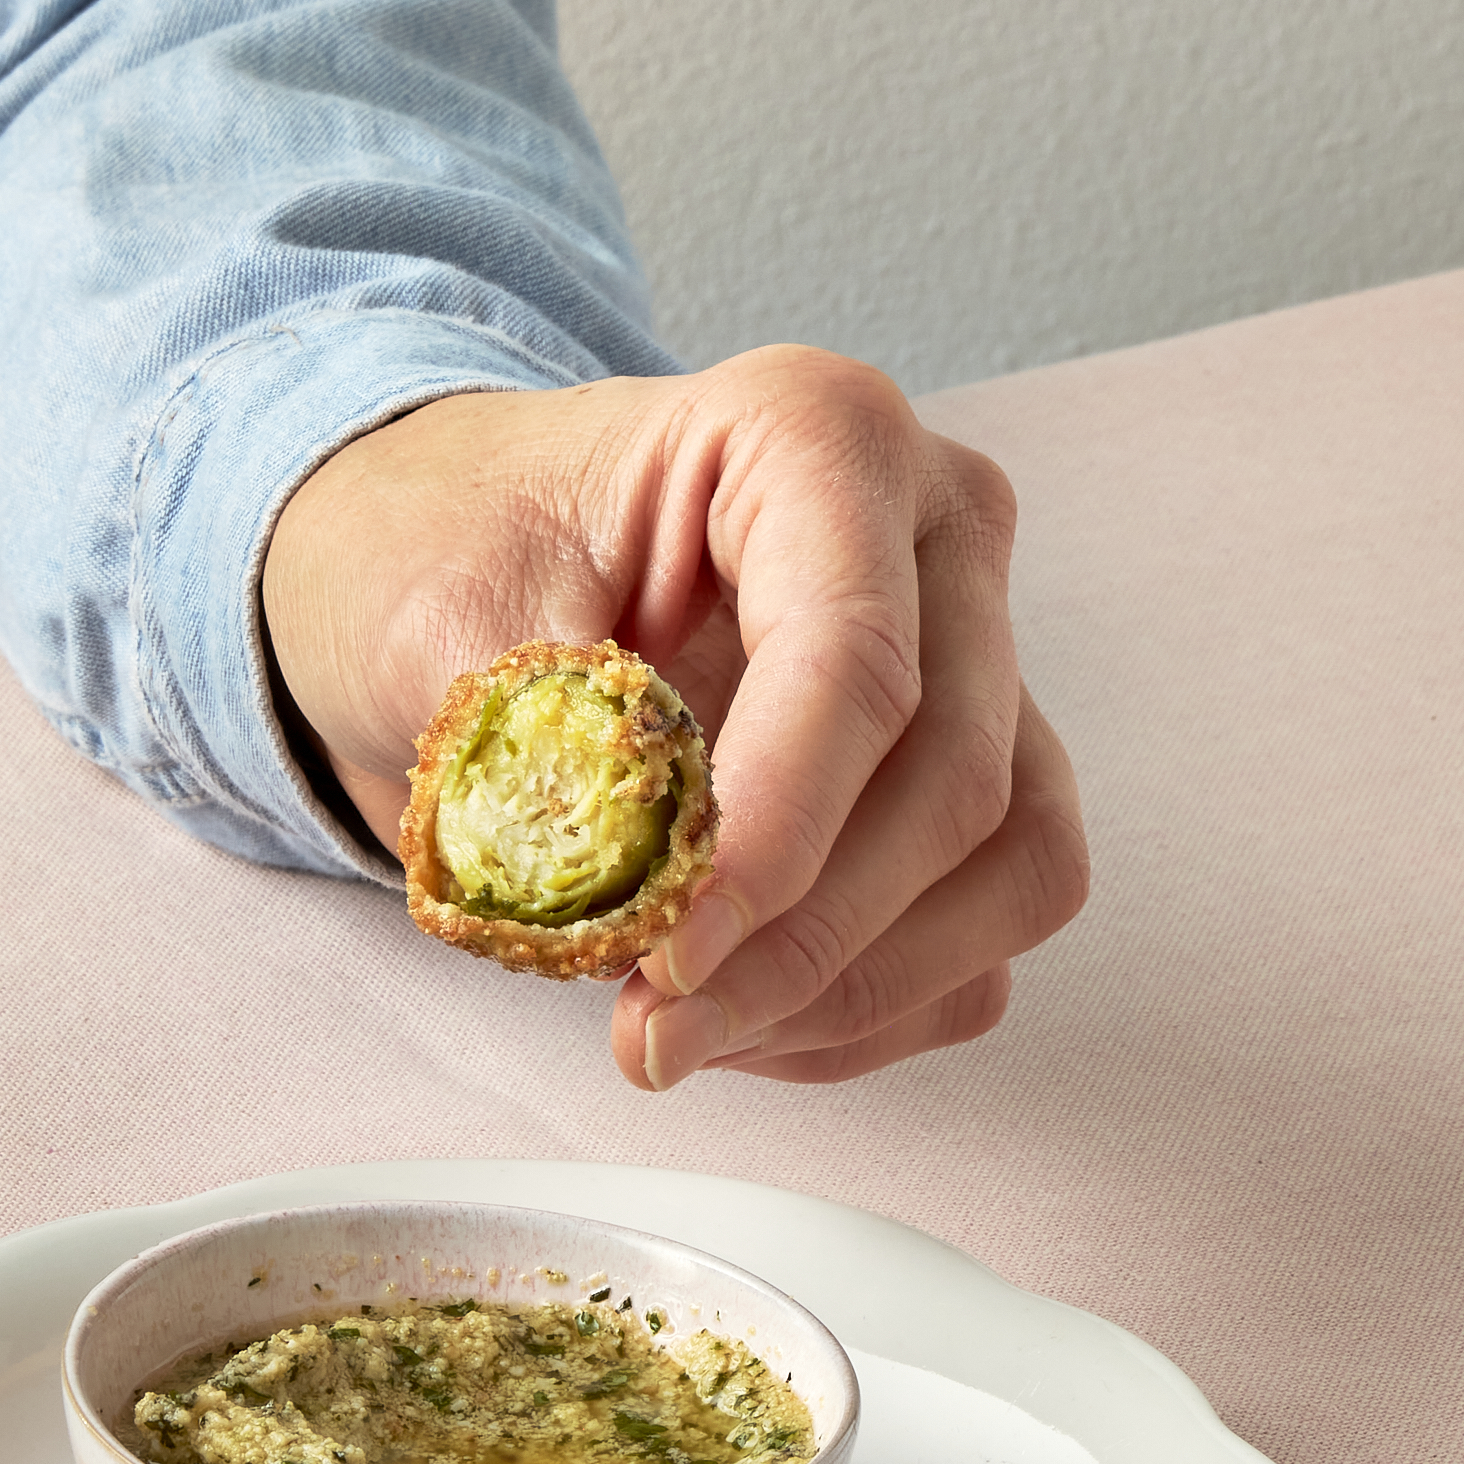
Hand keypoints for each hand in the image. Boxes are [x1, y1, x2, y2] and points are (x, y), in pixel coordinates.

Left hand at [260, 348, 1088, 1088]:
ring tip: (684, 1028)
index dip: (778, 833)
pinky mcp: (984, 777)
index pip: (854, 662)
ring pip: (1013, 869)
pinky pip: (983, 939)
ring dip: (853, 988)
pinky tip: (738, 1014)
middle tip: (650, 1027)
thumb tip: (641, 913)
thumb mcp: (450, 619)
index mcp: (816, 434)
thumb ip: (550, 754)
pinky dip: (868, 1008)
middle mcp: (937, 532)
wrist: (458, 567)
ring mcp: (982, 658)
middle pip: (954, 780)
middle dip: (803, 941)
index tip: (670, 955)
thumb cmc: (461, 551)